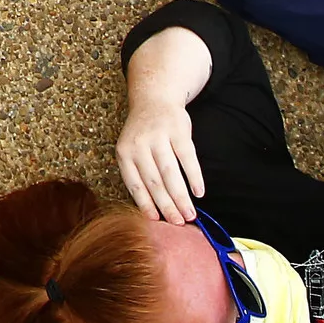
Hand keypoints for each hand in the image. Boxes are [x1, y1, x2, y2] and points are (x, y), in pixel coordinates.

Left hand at [115, 93, 204, 222]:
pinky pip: (187, 158)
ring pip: (170, 173)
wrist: (153, 99)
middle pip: (154, 182)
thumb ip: (139, 174)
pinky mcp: (178, 131)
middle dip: (167, 206)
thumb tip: (152, 209)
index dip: (146, 204)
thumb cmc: (143, 134)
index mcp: (124, 153)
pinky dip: (194, 177)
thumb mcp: (132, 150)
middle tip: (179, 223)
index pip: (135, 184)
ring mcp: (158, 137)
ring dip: (181, 197)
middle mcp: (139, 145)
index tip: (157, 222)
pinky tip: (199, 192)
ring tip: (190, 214)